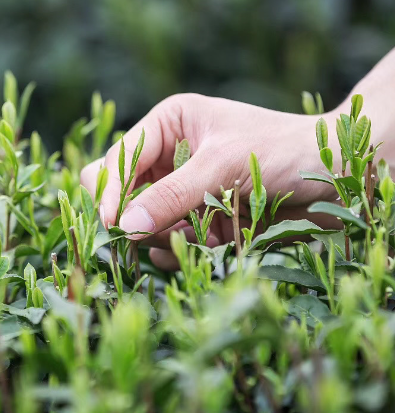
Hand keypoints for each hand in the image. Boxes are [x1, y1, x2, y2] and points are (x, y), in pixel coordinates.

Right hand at [80, 93, 343, 269]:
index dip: (110, 191)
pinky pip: (169, 243)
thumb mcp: (221, 165)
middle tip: (143, 237)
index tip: (113, 225)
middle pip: (121, 193)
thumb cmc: (283, 150)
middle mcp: (169, 158)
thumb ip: (170, 196)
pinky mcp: (198, 221)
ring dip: (163, 237)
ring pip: (143, 225)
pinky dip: (181, 250)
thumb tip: (124, 227)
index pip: (118, 159)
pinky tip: (206, 246)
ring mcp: (183, 193)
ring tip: (198, 236)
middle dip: (131, 217)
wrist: (337, 175)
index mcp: (168, 126)